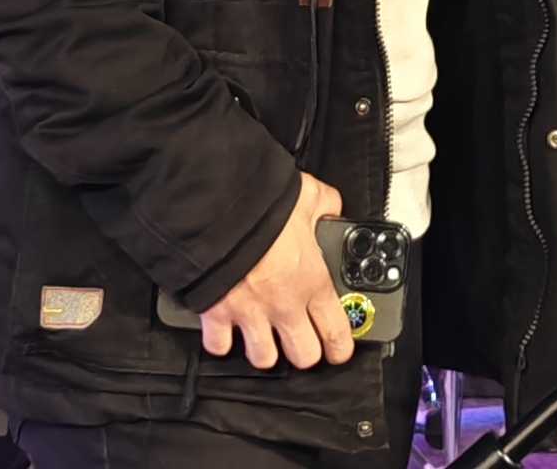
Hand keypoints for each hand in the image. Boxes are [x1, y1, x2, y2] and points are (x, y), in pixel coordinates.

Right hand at [197, 173, 354, 369]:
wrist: (217, 209)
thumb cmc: (263, 205)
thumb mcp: (308, 196)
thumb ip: (326, 206)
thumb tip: (331, 209)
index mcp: (312, 282)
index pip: (336, 332)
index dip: (340, 348)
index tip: (338, 349)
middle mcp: (284, 305)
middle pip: (304, 356)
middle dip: (304, 351)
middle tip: (301, 340)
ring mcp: (250, 314)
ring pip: (264, 359)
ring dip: (265, 350)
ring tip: (263, 337)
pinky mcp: (216, 314)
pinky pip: (219, 346)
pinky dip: (222, 342)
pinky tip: (226, 332)